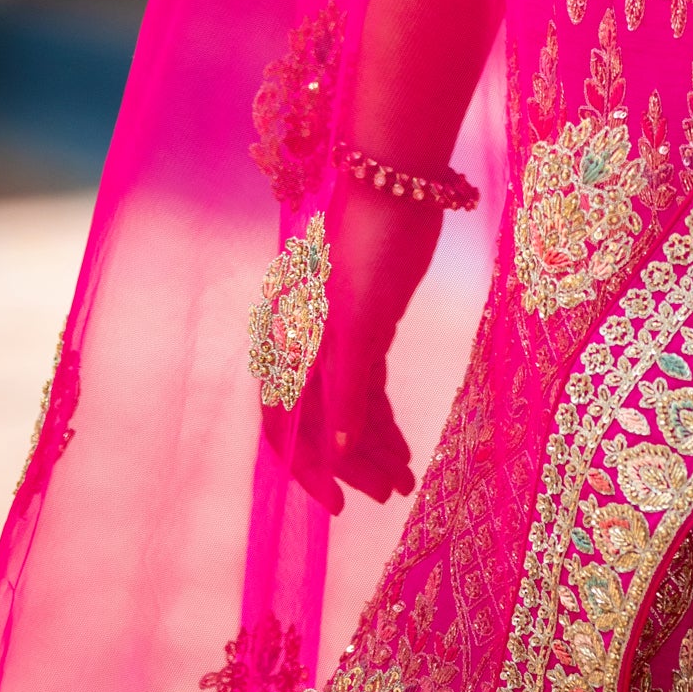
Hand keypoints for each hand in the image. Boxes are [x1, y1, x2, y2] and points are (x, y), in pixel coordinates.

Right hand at [269, 177, 437, 513]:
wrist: (397, 184)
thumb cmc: (373, 248)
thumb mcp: (361, 324)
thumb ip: (346, 388)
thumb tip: (335, 453)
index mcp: (291, 345)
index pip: (286, 425)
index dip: (309, 470)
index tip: (340, 507)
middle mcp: (305, 344)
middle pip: (319, 422)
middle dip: (353, 465)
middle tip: (393, 494)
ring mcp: (335, 334)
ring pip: (347, 406)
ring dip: (373, 445)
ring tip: (406, 479)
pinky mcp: (365, 323)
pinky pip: (366, 386)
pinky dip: (382, 417)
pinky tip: (403, 445)